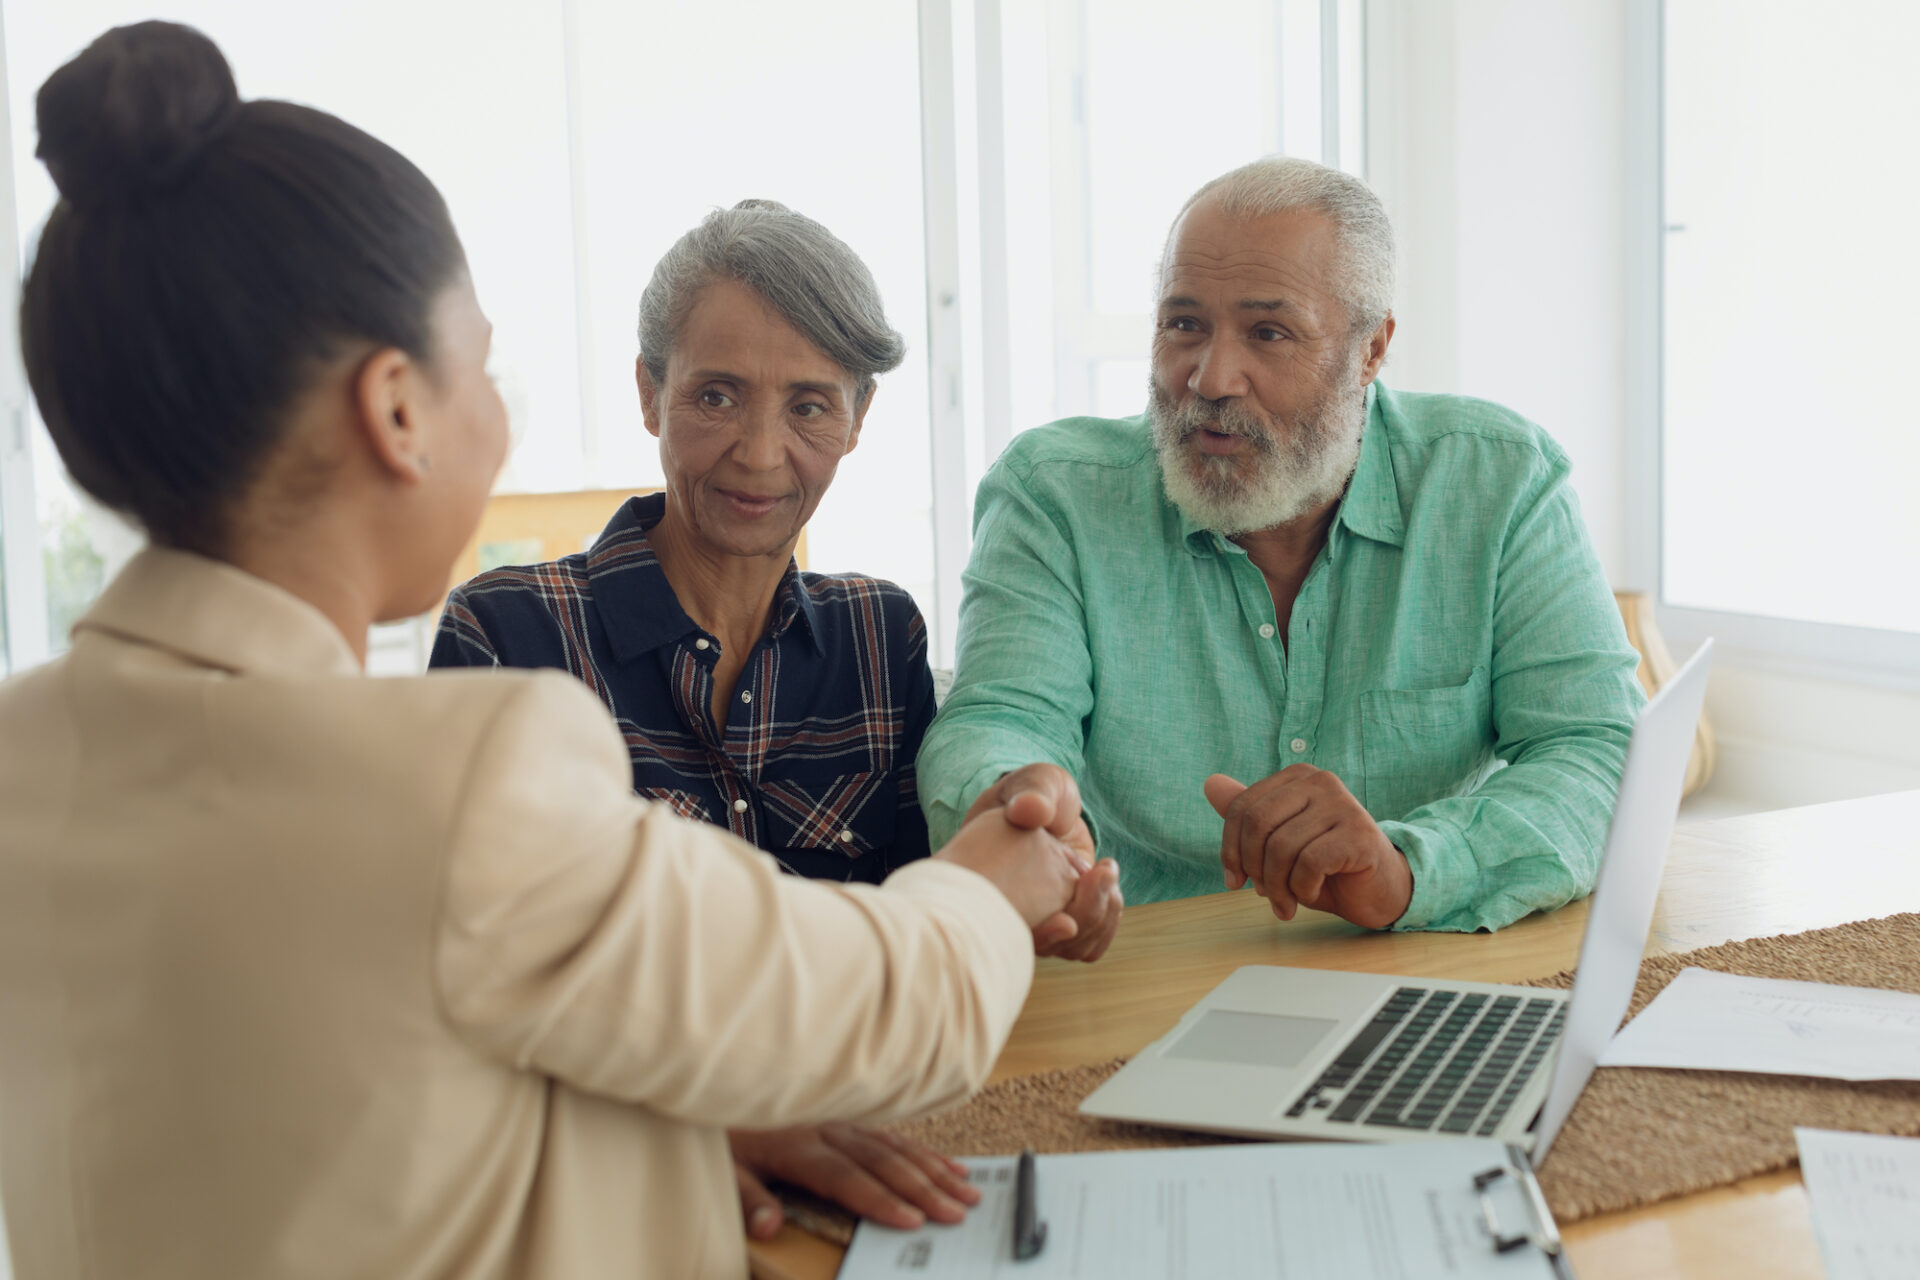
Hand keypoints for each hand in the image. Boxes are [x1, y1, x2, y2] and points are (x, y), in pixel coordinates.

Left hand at [729, 1123, 980, 1238]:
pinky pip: (892, 1132)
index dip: (879, 1199)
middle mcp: (827, 1129)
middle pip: (882, 1161)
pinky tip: (948, 1163)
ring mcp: (841, 1119)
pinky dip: (923, 1149)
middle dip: (924, 1187)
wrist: (721, 1086)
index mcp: (797, 1146)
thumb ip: (746, 1198)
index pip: (845, 1177)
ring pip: (895, 1145)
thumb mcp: (724, 1170)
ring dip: (934, 1168)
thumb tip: (768, 1227)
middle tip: (959, 1211)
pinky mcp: (848, 1114)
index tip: (912, 1220)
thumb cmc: (724, 1134)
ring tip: (968, 1190)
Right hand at [963, 764, 1121, 961]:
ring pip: (1073, 947)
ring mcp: (1043, 919)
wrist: (1048, 807)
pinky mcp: (1067, 919)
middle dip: (1086, 914)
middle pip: (1050, 945)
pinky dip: (1107, 921)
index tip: (1067, 923)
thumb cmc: (1035, 793)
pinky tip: (1110, 888)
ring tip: (1106, 872)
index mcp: (996, 883)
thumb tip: (1028, 811)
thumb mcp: (1033, 784)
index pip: (1013, 929)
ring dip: (1101, 916)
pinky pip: (1088, 944)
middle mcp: (1017, 910)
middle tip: (1103, 871)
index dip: (1042, 935)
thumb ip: (1032, 795)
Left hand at [1204, 768, 1412, 929]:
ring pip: (1281, 848)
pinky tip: (1310, 895)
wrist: (1378, 890)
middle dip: (1253, 867)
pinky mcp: (1359, 834)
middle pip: (1258, 824)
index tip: (1234, 880)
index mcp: (1298, 777)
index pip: (1242, 807)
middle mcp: (1321, 781)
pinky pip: (1309, 864)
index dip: (1230, 849)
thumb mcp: (1278, 842)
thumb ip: (1248, 815)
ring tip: (1286, 903)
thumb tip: (1210, 783)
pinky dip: (1302, 889)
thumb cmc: (1325, 866)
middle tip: (1264, 895)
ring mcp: (1344, 805)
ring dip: (1277, 887)